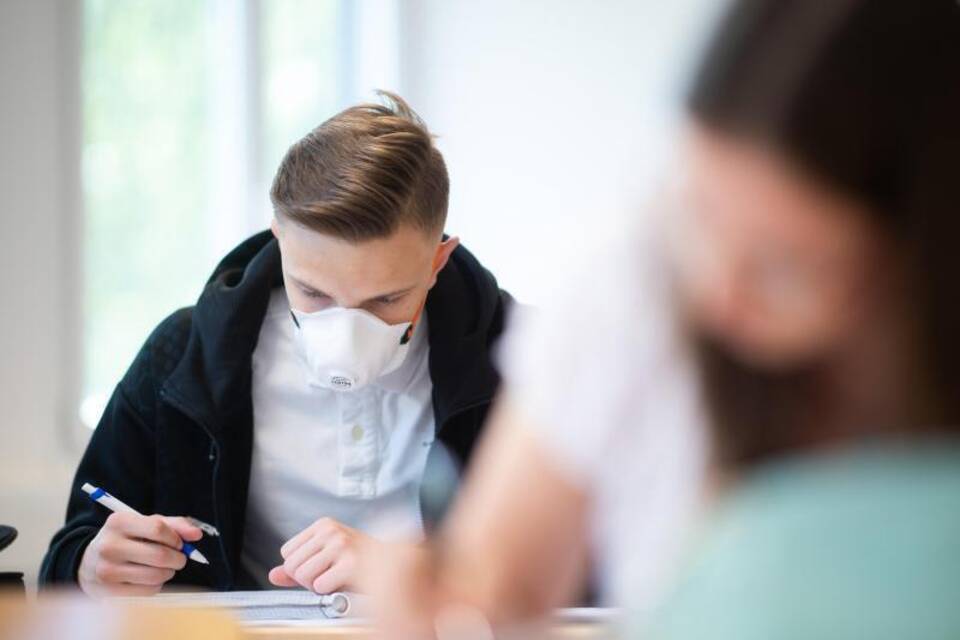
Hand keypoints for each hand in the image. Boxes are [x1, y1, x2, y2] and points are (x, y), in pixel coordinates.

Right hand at [78, 512, 202, 597]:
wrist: (89, 563)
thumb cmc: (125, 539)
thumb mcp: (145, 523)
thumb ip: (174, 525)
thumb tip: (196, 534)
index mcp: (118, 522)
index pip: (158, 528)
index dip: (176, 538)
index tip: (179, 543)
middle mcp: (109, 545)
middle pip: (160, 555)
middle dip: (178, 558)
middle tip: (179, 558)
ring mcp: (107, 570)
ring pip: (156, 576)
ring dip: (169, 573)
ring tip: (165, 568)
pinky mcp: (109, 591)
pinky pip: (148, 591)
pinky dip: (157, 585)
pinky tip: (150, 578)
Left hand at [268, 517, 377, 593]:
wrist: (392, 565)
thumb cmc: (359, 561)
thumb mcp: (326, 557)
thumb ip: (299, 565)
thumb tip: (273, 575)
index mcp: (324, 524)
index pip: (287, 552)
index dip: (300, 566)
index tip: (321, 566)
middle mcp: (331, 530)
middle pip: (292, 565)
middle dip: (306, 579)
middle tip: (328, 575)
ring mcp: (342, 545)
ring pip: (302, 576)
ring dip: (317, 585)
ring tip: (336, 578)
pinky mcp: (351, 564)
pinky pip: (319, 586)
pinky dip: (329, 591)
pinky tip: (344, 582)